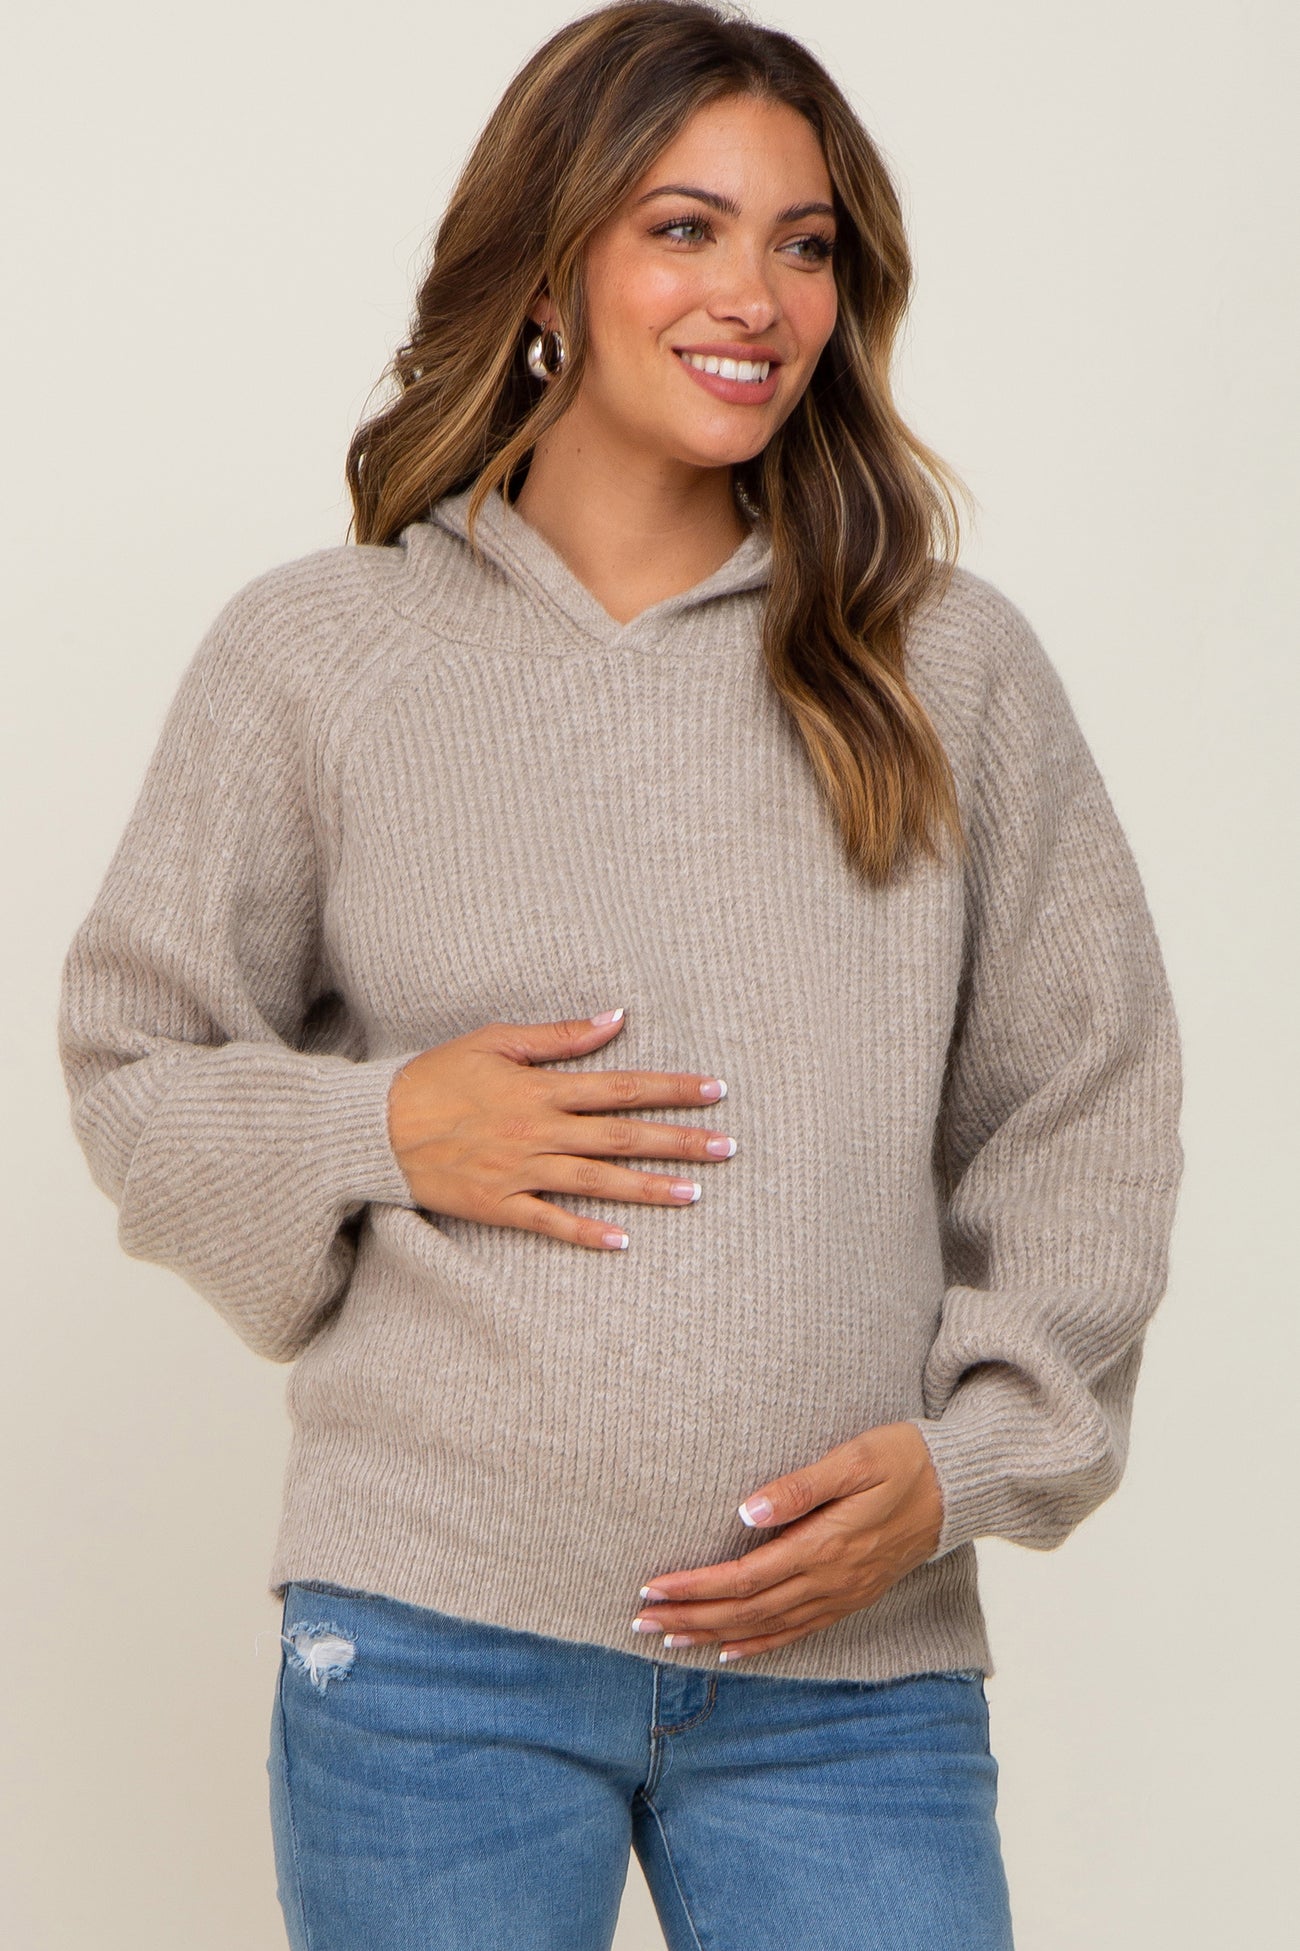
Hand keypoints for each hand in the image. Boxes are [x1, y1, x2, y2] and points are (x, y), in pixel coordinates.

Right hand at [386, 1009, 734, 1249]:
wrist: (376, 1126)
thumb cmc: (436, 1076)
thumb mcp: (495, 1040)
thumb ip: (560, 1035)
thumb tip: (616, 1018)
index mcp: (541, 1087)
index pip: (622, 1087)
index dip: (672, 1088)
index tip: (715, 1091)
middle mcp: (538, 1131)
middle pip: (622, 1137)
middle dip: (678, 1142)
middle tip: (727, 1148)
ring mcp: (520, 1172)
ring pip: (596, 1183)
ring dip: (648, 1189)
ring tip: (694, 1194)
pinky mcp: (498, 1204)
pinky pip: (550, 1223)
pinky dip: (586, 1234)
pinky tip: (623, 1242)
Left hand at [631, 1422, 944, 1659]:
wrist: (958, 1486)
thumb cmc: (903, 1459)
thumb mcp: (855, 1459)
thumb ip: (800, 1487)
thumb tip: (745, 1511)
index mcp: (825, 1546)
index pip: (746, 1578)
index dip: (696, 1587)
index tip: (653, 1588)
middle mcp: (830, 1581)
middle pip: (747, 1610)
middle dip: (691, 1616)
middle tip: (639, 1622)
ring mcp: (841, 1594)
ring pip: (766, 1626)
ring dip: (714, 1634)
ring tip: (668, 1638)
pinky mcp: (850, 1596)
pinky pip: (797, 1631)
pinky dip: (760, 1645)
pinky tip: (730, 1651)